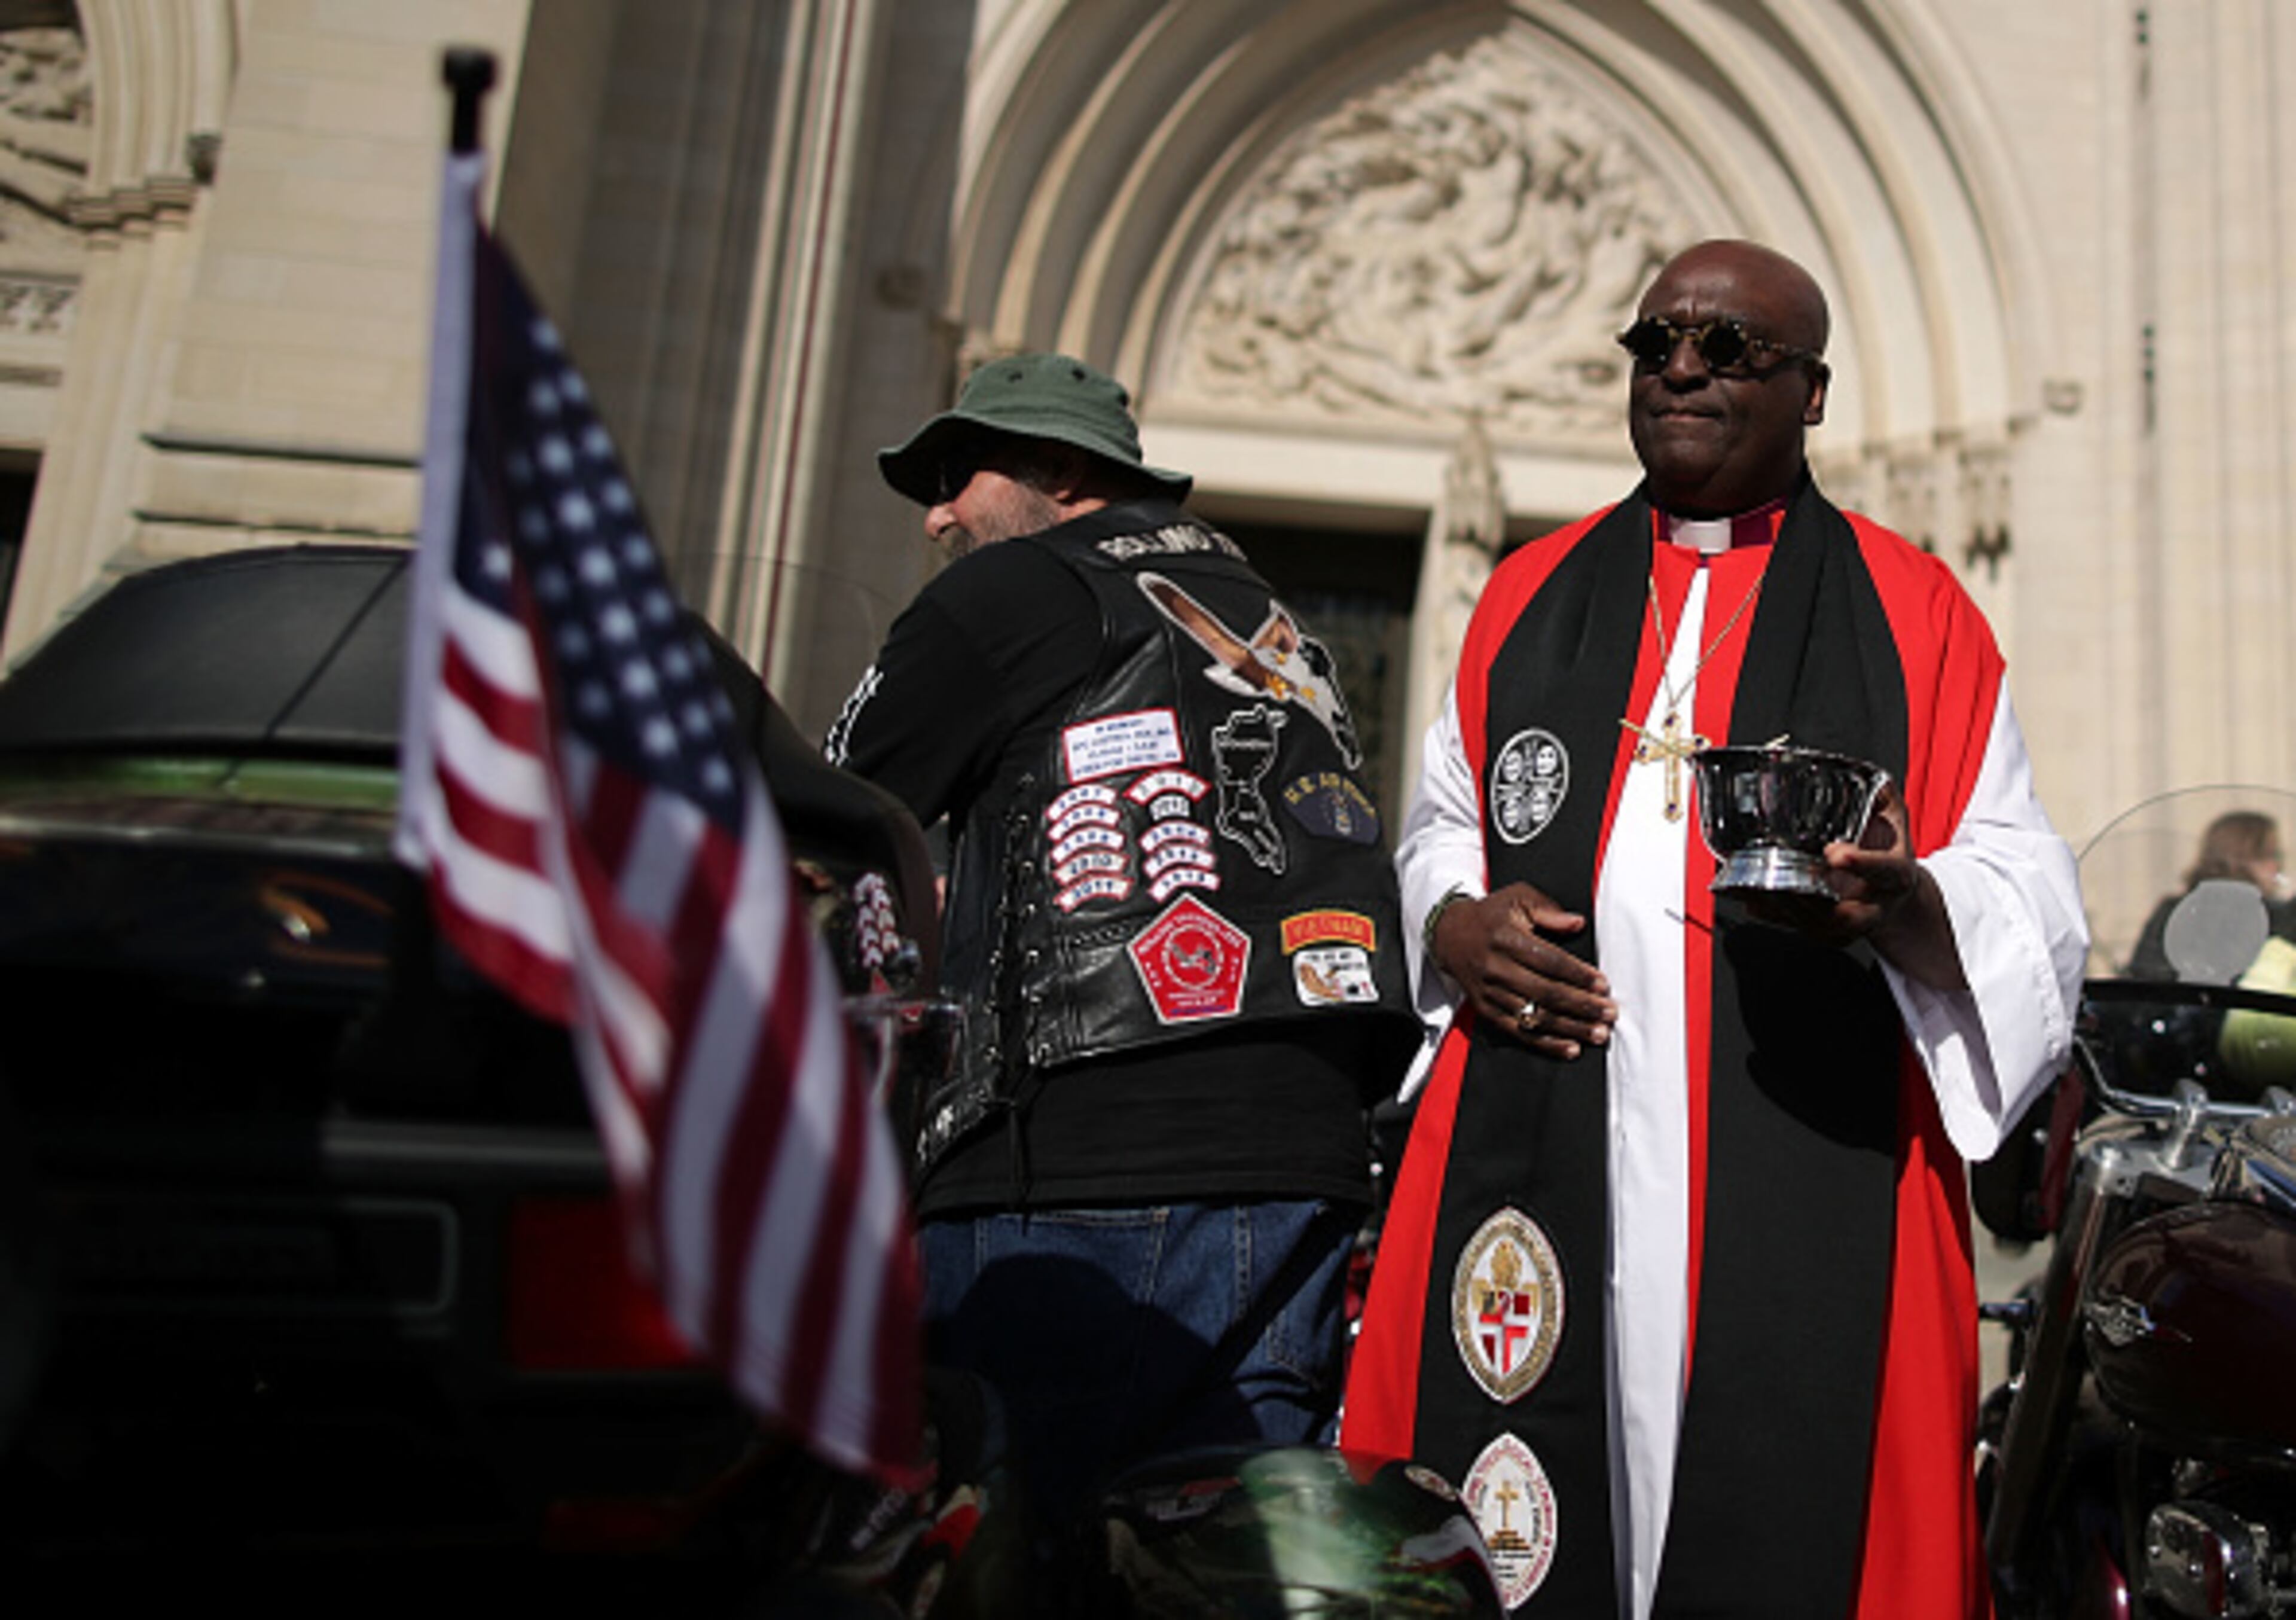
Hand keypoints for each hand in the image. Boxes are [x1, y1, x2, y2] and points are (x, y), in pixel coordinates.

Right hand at [1429, 882, 1617, 1057]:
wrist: (1449, 935)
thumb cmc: (1490, 916)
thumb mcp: (1517, 898)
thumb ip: (1549, 910)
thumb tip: (1577, 922)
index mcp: (1506, 938)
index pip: (1549, 961)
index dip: (1578, 975)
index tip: (1602, 984)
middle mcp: (1496, 967)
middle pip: (1546, 992)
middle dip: (1582, 1006)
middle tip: (1609, 1013)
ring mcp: (1490, 992)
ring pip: (1535, 1016)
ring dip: (1571, 1028)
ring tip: (1597, 1033)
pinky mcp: (1486, 1010)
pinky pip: (1519, 1032)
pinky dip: (1546, 1044)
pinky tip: (1570, 1048)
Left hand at [1741, 784, 1967, 989]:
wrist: (1892, 889)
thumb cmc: (1887, 847)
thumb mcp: (1891, 815)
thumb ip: (1877, 793)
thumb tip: (1857, 772)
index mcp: (1895, 875)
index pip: (1884, 871)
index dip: (1861, 864)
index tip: (1835, 853)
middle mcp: (1873, 905)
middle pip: (1847, 918)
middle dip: (1813, 905)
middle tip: (1785, 884)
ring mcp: (1848, 922)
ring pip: (1816, 927)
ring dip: (1782, 910)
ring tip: (1754, 888)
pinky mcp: (1824, 928)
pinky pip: (1795, 927)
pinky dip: (1769, 913)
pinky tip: (1747, 896)